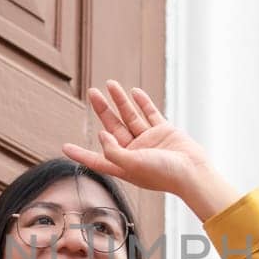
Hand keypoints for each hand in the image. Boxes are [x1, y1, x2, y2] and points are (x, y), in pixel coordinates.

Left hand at [62, 81, 210, 197]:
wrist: (193, 172)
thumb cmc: (163, 174)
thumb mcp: (132, 165)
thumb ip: (113, 151)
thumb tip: (101, 134)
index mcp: (124, 166)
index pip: (97, 159)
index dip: (81, 153)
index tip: (65, 147)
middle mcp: (134, 152)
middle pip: (113, 128)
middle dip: (102, 110)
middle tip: (92, 92)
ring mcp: (149, 141)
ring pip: (130, 117)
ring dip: (121, 100)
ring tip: (110, 84)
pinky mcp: (164, 131)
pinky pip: (150, 114)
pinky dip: (142, 102)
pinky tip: (133, 92)